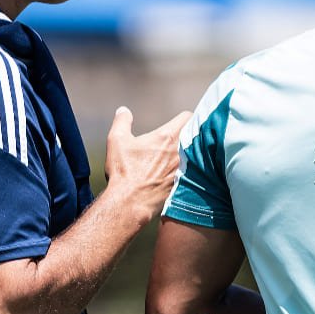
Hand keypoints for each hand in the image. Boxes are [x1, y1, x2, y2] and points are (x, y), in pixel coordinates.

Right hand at [104, 107, 191, 221]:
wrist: (130, 203)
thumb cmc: (124, 171)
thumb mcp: (117, 141)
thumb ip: (122, 121)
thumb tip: (123, 111)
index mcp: (168, 137)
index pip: (189, 117)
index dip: (184, 119)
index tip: (177, 124)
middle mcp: (181, 151)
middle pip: (197, 135)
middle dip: (190, 135)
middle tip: (180, 140)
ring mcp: (186, 169)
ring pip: (198, 155)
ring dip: (192, 154)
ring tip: (179, 159)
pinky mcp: (185, 184)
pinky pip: (195, 173)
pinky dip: (190, 172)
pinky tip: (179, 176)